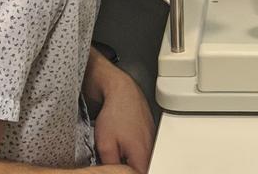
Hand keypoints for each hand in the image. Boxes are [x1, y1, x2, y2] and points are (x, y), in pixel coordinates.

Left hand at [86, 55, 154, 172]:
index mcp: (142, 154)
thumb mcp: (105, 145)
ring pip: (143, 158)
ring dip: (131, 160)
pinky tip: (122, 143)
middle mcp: (151, 147)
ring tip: (117, 151)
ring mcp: (152, 139)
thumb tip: (113, 173)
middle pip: (142, 168)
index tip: (118, 171)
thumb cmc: (115, 113)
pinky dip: (133, 150)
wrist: (121, 91)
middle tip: (114, 160)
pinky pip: (143, 148)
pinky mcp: (149, 132)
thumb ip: (111, 166)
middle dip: (128, 169)